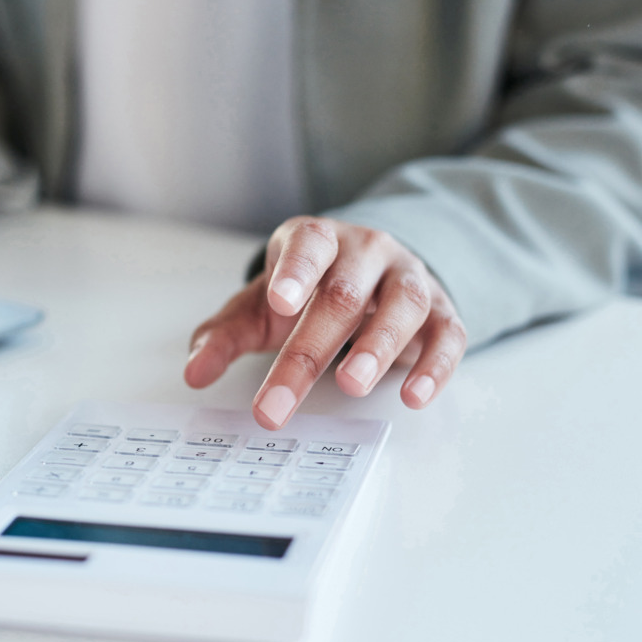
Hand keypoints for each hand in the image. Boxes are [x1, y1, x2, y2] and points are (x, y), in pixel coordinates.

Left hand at [184, 217, 467, 428]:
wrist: (367, 276)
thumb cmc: (306, 293)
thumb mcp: (259, 310)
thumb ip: (224, 337)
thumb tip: (194, 372)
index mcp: (317, 241)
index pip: (308, 246)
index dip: (295, 272)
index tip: (279, 304)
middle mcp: (367, 252)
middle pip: (343, 295)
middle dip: (310, 349)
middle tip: (279, 400)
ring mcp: (408, 278)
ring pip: (403, 305)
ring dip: (377, 347)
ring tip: (351, 385)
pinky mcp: (441, 311)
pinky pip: (448, 334)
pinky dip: (434, 365)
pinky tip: (413, 396)